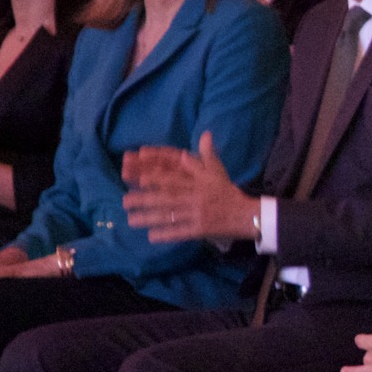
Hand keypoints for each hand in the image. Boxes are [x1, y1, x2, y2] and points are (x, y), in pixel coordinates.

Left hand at [121, 132, 259, 243]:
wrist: (247, 215)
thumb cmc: (227, 192)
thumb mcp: (218, 171)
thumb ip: (208, 155)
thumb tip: (205, 134)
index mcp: (199, 183)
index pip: (176, 180)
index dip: (158, 180)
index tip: (139, 179)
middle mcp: (196, 198)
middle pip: (168, 199)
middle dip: (145, 200)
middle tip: (125, 202)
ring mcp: (198, 215)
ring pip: (170, 216)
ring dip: (150, 219)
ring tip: (131, 220)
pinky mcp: (200, 231)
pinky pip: (180, 232)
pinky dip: (166, 235)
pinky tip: (151, 236)